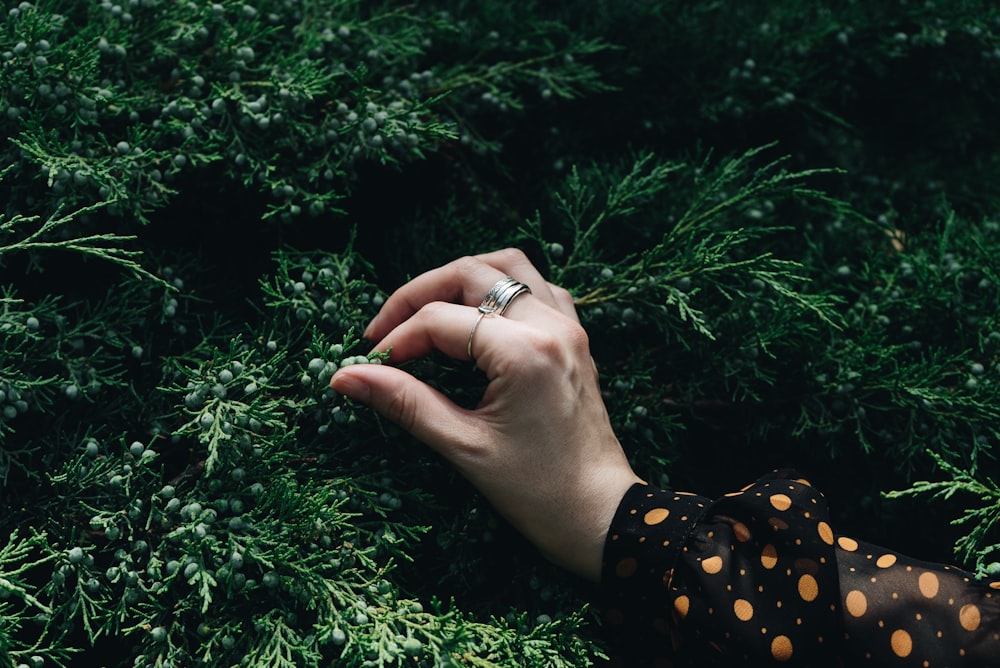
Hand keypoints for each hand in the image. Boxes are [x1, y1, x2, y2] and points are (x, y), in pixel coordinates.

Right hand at [330, 249, 642, 581]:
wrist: (601, 517)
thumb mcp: (463, 447)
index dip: (397, 340)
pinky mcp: (576, 340)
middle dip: (419, 295)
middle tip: (385, 331)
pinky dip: (502, 290)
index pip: (440, 321)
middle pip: (472, 274)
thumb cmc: (538, 493)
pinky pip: (539, 289)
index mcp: (524, 352)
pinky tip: (479, 317)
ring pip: (509, 268)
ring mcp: (568, 329)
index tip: (371, 366)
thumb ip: (404, 402)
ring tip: (426, 311)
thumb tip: (345, 377)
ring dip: (461, 279)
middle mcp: (551, 327)